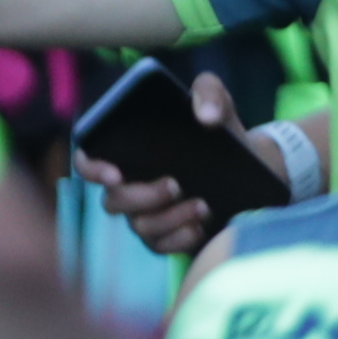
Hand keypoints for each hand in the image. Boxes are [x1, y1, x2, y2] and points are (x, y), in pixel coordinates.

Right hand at [80, 73, 251, 259]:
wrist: (250, 166)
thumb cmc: (219, 132)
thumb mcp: (218, 104)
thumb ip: (209, 92)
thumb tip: (204, 115)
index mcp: (126, 151)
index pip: (87, 161)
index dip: (92, 169)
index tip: (115, 172)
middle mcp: (128, 185)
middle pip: (113, 201)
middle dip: (143, 196)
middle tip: (176, 184)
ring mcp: (145, 214)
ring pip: (140, 226)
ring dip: (170, 217)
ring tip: (204, 205)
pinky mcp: (166, 237)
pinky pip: (160, 246)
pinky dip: (179, 239)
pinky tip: (200, 227)